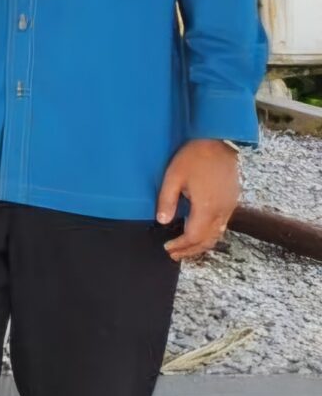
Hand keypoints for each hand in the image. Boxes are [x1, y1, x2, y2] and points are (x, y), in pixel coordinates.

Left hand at [158, 138, 238, 259]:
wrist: (219, 141)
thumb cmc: (193, 157)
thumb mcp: (173, 177)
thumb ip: (167, 200)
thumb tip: (163, 222)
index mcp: (207, 207)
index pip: (194, 236)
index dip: (180, 245)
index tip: (166, 248)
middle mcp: (222, 210)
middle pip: (208, 240)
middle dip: (190, 250)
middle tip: (174, 254)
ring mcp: (230, 206)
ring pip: (217, 234)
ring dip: (201, 244)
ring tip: (185, 248)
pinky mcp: (232, 200)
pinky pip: (222, 224)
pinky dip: (210, 234)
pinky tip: (199, 232)